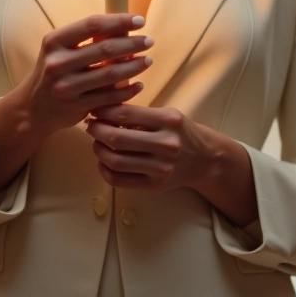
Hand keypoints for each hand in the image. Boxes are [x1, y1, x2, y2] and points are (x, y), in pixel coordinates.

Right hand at [9, 13, 154, 140]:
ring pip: (110, 74)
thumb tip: (125, 28)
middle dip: (133, 44)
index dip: (119, 21)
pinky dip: (128, 91)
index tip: (140, 20)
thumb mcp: (61, 50)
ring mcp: (66, 87)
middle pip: (104, 49)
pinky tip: (138, 84)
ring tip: (148, 60)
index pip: (92, 24)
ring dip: (134, 66)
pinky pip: (109, 97)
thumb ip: (87, 39)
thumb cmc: (54, 71)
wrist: (33, 108)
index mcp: (54, 41)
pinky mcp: (75, 107)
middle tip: (149, 41)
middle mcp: (57, 63)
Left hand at [85, 104, 217, 193]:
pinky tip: (103, 162)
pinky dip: (105, 171)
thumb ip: (139, 113)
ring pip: (116, 161)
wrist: (204, 159)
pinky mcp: (155, 186)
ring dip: (98, 150)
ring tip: (96, 143)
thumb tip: (102, 110)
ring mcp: (161, 168)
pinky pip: (120, 181)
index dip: (103, 111)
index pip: (125, 114)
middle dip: (96, 130)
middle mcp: (166, 145)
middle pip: (117, 139)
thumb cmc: (180, 132)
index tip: (93, 110)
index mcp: (169, 121)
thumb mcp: (166, 115)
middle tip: (90, 125)